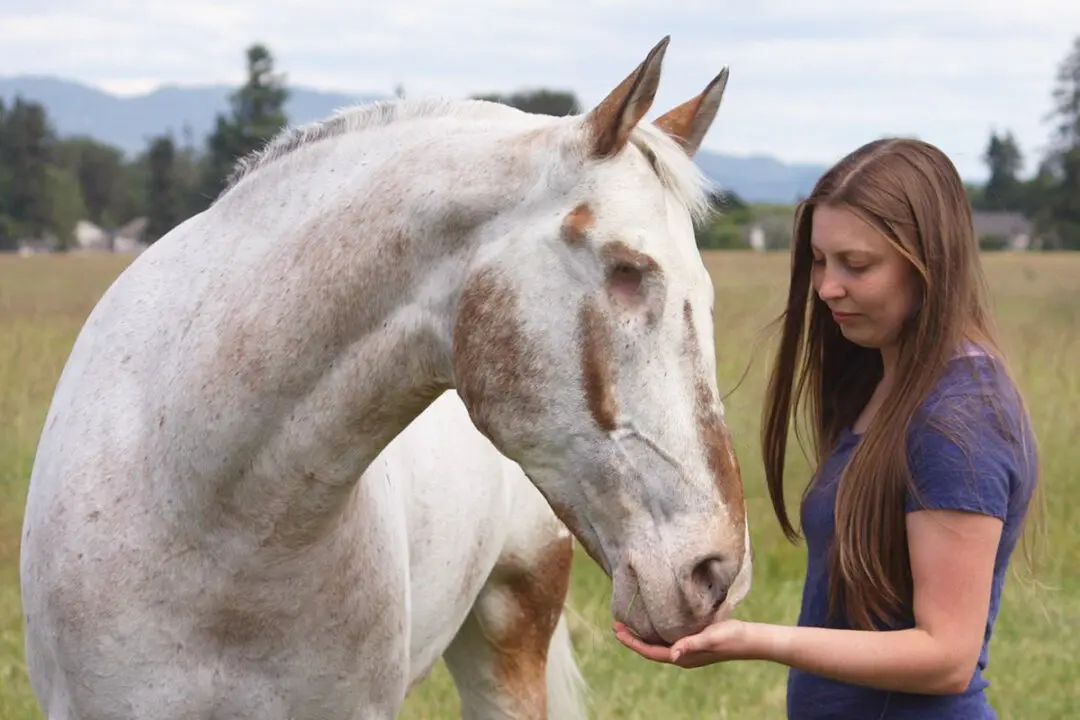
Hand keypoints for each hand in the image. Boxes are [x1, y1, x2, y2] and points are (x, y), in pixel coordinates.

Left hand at [612, 618, 751, 668]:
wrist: (750, 639)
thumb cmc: (731, 637)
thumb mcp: (710, 638)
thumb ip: (691, 644)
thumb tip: (673, 655)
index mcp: (683, 657)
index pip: (650, 652)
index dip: (633, 642)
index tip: (617, 631)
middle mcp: (682, 656)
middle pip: (650, 649)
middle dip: (632, 638)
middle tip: (616, 624)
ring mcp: (687, 650)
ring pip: (658, 644)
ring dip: (642, 634)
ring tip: (628, 622)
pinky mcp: (693, 642)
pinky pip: (668, 639)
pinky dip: (656, 631)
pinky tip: (653, 621)